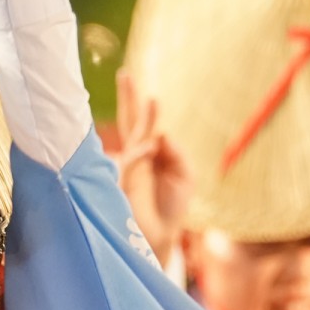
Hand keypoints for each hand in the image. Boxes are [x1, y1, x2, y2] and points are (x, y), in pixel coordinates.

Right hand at [114, 71, 192, 270]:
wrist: (160, 236)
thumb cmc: (171, 207)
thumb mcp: (184, 176)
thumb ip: (176, 153)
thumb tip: (160, 134)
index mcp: (149, 153)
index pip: (143, 124)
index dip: (143, 107)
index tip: (147, 92)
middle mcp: (136, 155)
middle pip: (130, 121)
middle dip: (127, 97)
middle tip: (125, 73)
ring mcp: (129, 167)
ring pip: (133, 135)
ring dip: (143, 118)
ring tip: (150, 98)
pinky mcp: (125, 181)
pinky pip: (132, 159)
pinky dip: (142, 150)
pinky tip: (154, 144)